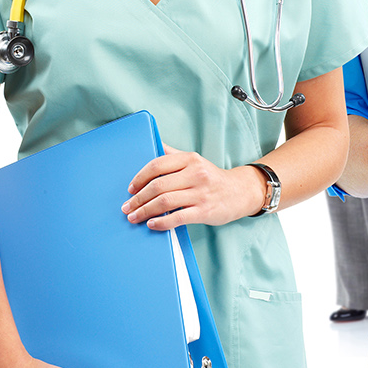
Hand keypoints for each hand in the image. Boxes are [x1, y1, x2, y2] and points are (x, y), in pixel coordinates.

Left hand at [122, 144, 262, 229]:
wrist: (240, 192)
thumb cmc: (212, 178)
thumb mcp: (195, 161)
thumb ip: (173, 154)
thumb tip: (153, 143)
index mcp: (190, 159)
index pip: (157, 165)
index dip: (139, 178)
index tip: (130, 188)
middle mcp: (195, 174)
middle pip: (158, 186)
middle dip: (138, 198)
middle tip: (127, 207)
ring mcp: (200, 193)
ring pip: (165, 202)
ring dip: (145, 211)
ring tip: (134, 217)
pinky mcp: (205, 211)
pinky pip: (178, 217)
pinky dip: (162, 222)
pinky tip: (152, 224)